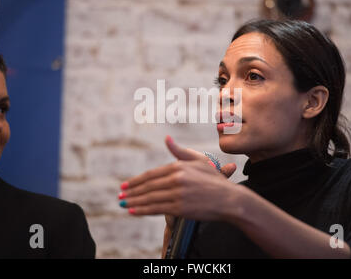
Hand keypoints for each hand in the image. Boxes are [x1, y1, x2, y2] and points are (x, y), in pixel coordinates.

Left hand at [118, 136, 236, 220]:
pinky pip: (156, 209)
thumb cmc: (214, 180)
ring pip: (149, 198)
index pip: (151, 174)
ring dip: (134, 202)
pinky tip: (133, 212)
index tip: (126, 185)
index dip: (136, 180)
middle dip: (132, 191)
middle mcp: (176, 179)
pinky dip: (142, 211)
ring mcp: (177, 194)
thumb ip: (180, 151)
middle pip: (148, 186)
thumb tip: (166, 138)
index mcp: (178, 166)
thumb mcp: (198, 161)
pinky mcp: (180, 208)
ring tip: (124, 204)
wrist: (229, 199)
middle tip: (121, 194)